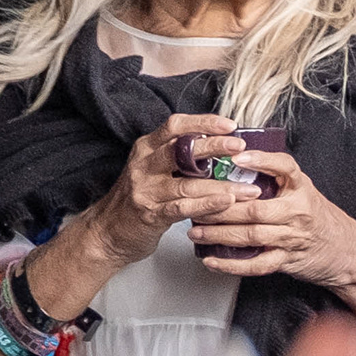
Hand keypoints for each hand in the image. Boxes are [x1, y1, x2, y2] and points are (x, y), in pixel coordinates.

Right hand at [75, 115, 252, 277]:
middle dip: (214, 146)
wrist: (107, 232)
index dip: (203, 122)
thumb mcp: (152, 168)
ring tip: (248, 188)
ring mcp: (145, 190)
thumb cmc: (138, 199)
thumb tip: (219, 145)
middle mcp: (143, 165)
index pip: (175, 126)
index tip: (229, 124)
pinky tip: (227, 203)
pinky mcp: (150, 215)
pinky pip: (183, 208)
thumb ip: (178, 157)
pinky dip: (207, 205)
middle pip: (181, 150)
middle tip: (240, 147)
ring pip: (187, 183)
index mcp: (146, 148)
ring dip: (221, 185)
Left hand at [190, 146, 355, 290]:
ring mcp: (292, 237)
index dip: (261, 161)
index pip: (284, 168)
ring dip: (219, 234)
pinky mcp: (286, 261)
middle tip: (195, 203)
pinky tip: (211, 261)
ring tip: (195, 231)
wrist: (346, 250)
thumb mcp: (303, 189)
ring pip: (251, 236)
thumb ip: (275, 178)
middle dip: (221, 208)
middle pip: (255, 209)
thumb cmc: (317, 216)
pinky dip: (231, 265)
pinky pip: (256, 265)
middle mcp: (298, 211)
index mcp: (302, 187)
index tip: (237, 157)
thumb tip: (233, 161)